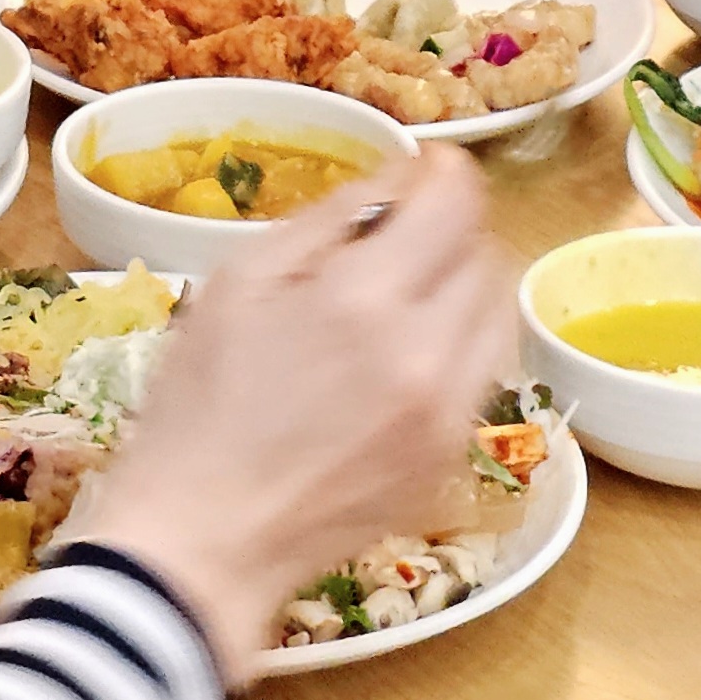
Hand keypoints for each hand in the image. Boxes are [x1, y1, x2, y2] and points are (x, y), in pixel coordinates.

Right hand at [67, 146, 513, 674]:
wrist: (206, 532)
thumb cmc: (202, 398)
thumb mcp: (242, 279)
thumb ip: (330, 218)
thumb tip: (396, 178)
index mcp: (366, 298)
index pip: (455, 203)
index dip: (446, 170)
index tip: (425, 167)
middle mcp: (427, 354)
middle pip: (486, 253)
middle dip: (454, 225)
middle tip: (409, 228)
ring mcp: (449, 415)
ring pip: (497, 316)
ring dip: (466, 284)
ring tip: (414, 290)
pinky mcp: (452, 460)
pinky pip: (484, 376)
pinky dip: (461, 346)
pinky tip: (409, 353)